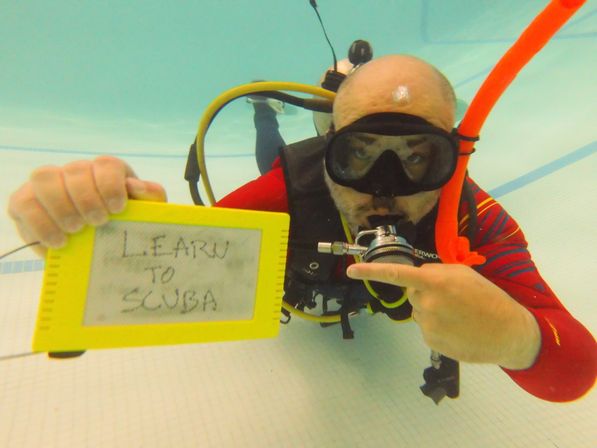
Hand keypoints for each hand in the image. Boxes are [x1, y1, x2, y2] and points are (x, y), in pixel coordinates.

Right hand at [8, 156, 166, 256]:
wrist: (96, 250)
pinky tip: (58, 242)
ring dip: (61, 206)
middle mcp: (75, 172)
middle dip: (86, 198)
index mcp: (106, 171)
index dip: (110, 184)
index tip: (118, 209)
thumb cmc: (123, 227)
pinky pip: (23, 203)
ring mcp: (48, 185)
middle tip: (97, 223)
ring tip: (76, 231)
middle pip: (74, 170)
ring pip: (44, 178)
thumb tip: (137, 186)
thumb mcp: (144, 215)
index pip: (106, 165)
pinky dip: (40, 223)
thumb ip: (150, 198)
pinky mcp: (25, 202)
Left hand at [347, 262, 540, 368]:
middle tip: (452, 298)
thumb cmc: (488, 298)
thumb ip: (436, 272)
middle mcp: (426, 303)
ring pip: (419, 312)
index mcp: (435, 282)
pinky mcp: (431, 342)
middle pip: (412, 293)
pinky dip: (437, 327)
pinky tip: (457, 328)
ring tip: (459, 315)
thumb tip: (417, 277)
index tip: (351, 270)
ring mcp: (427, 325)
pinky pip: (426, 329)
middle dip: (425, 293)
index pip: (396, 274)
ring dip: (432, 311)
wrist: (508, 333)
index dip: (371, 271)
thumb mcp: (464, 274)